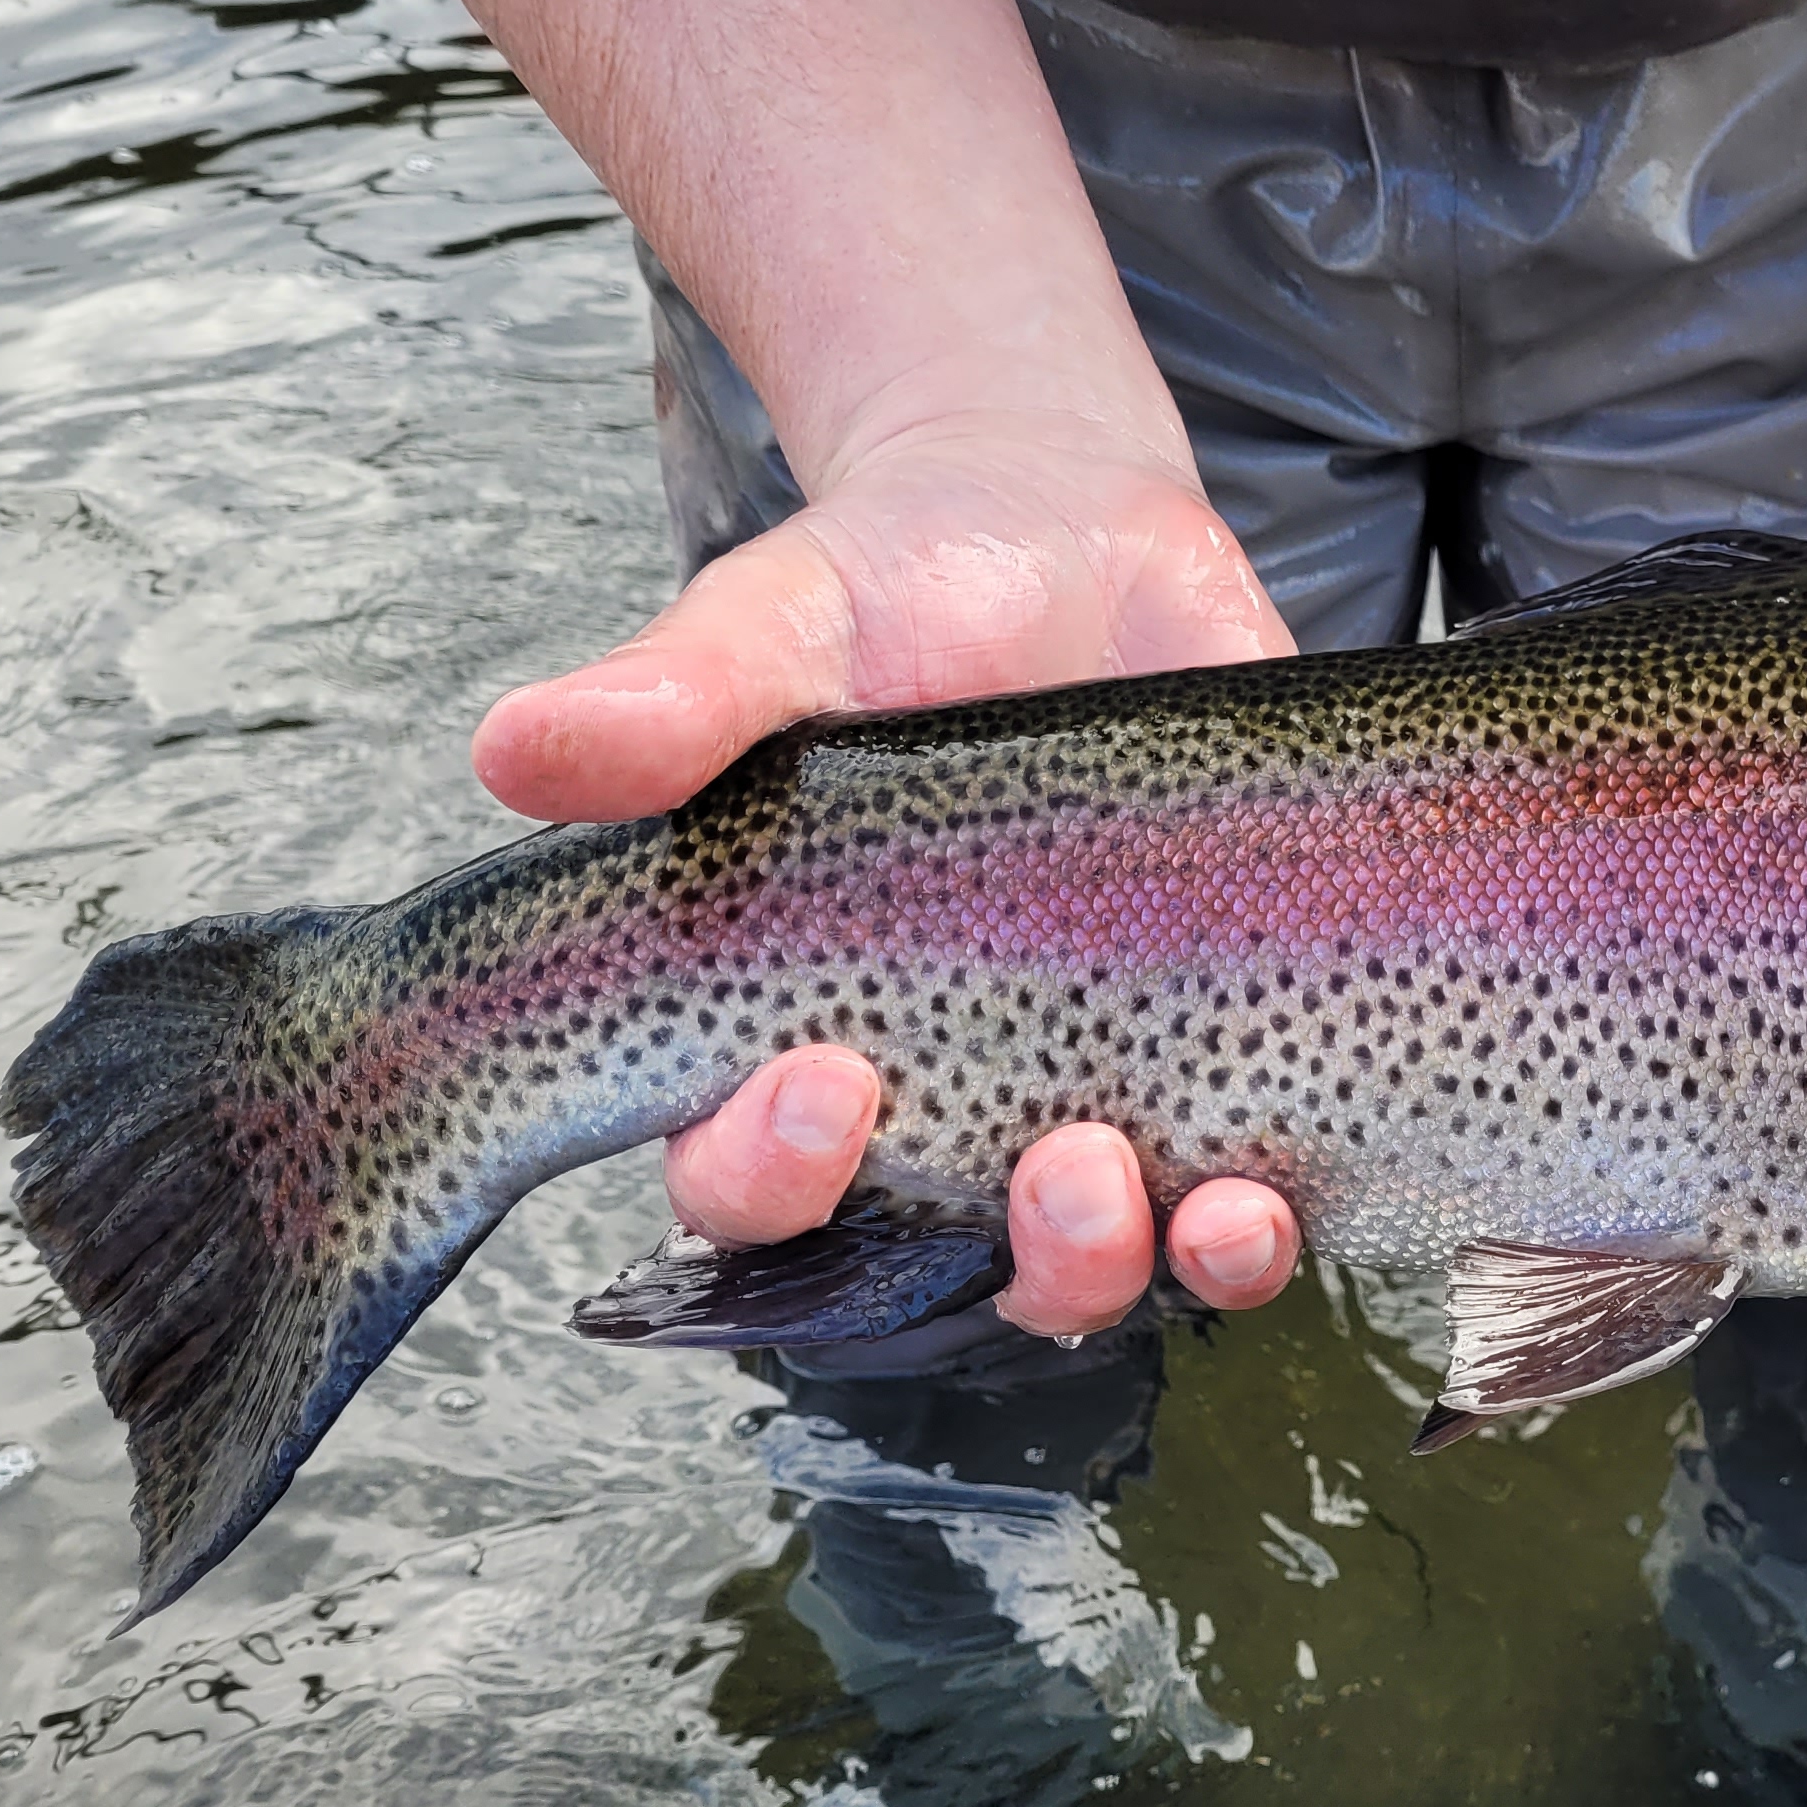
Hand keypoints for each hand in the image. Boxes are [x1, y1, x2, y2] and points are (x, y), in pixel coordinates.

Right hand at [475, 411, 1312, 1334]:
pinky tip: (1294, 1189)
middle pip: (953, 1272)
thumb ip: (676, 700)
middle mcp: (948, 1100)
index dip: (775, 1178)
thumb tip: (512, 750)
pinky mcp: (1236, 1054)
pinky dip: (1277, 1227)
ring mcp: (1097, 1090)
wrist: (1074, 534)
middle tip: (1070, 1164)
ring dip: (1162, 1267)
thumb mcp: (784, 622)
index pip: (751, 1187)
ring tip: (1208, 1208)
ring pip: (1110, 1268)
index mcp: (804, 1033)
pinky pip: (1252, 1201)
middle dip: (1024, 1256)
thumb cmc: (891, 594)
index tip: (829, 1081)